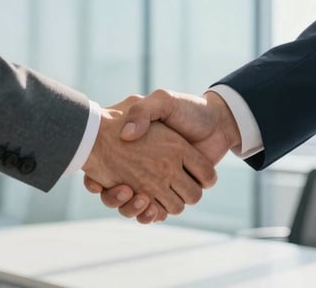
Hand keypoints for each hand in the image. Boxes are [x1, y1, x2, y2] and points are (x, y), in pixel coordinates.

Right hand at [84, 90, 240, 220]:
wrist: (218, 121)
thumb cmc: (188, 109)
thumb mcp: (162, 101)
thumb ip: (143, 111)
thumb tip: (126, 135)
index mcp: (138, 150)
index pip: (104, 171)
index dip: (98, 179)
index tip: (97, 178)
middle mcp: (147, 169)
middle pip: (121, 196)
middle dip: (119, 198)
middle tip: (123, 188)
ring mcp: (161, 183)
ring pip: (138, 207)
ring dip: (135, 207)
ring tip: (135, 195)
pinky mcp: (175, 194)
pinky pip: (156, 213)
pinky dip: (150, 214)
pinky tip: (148, 204)